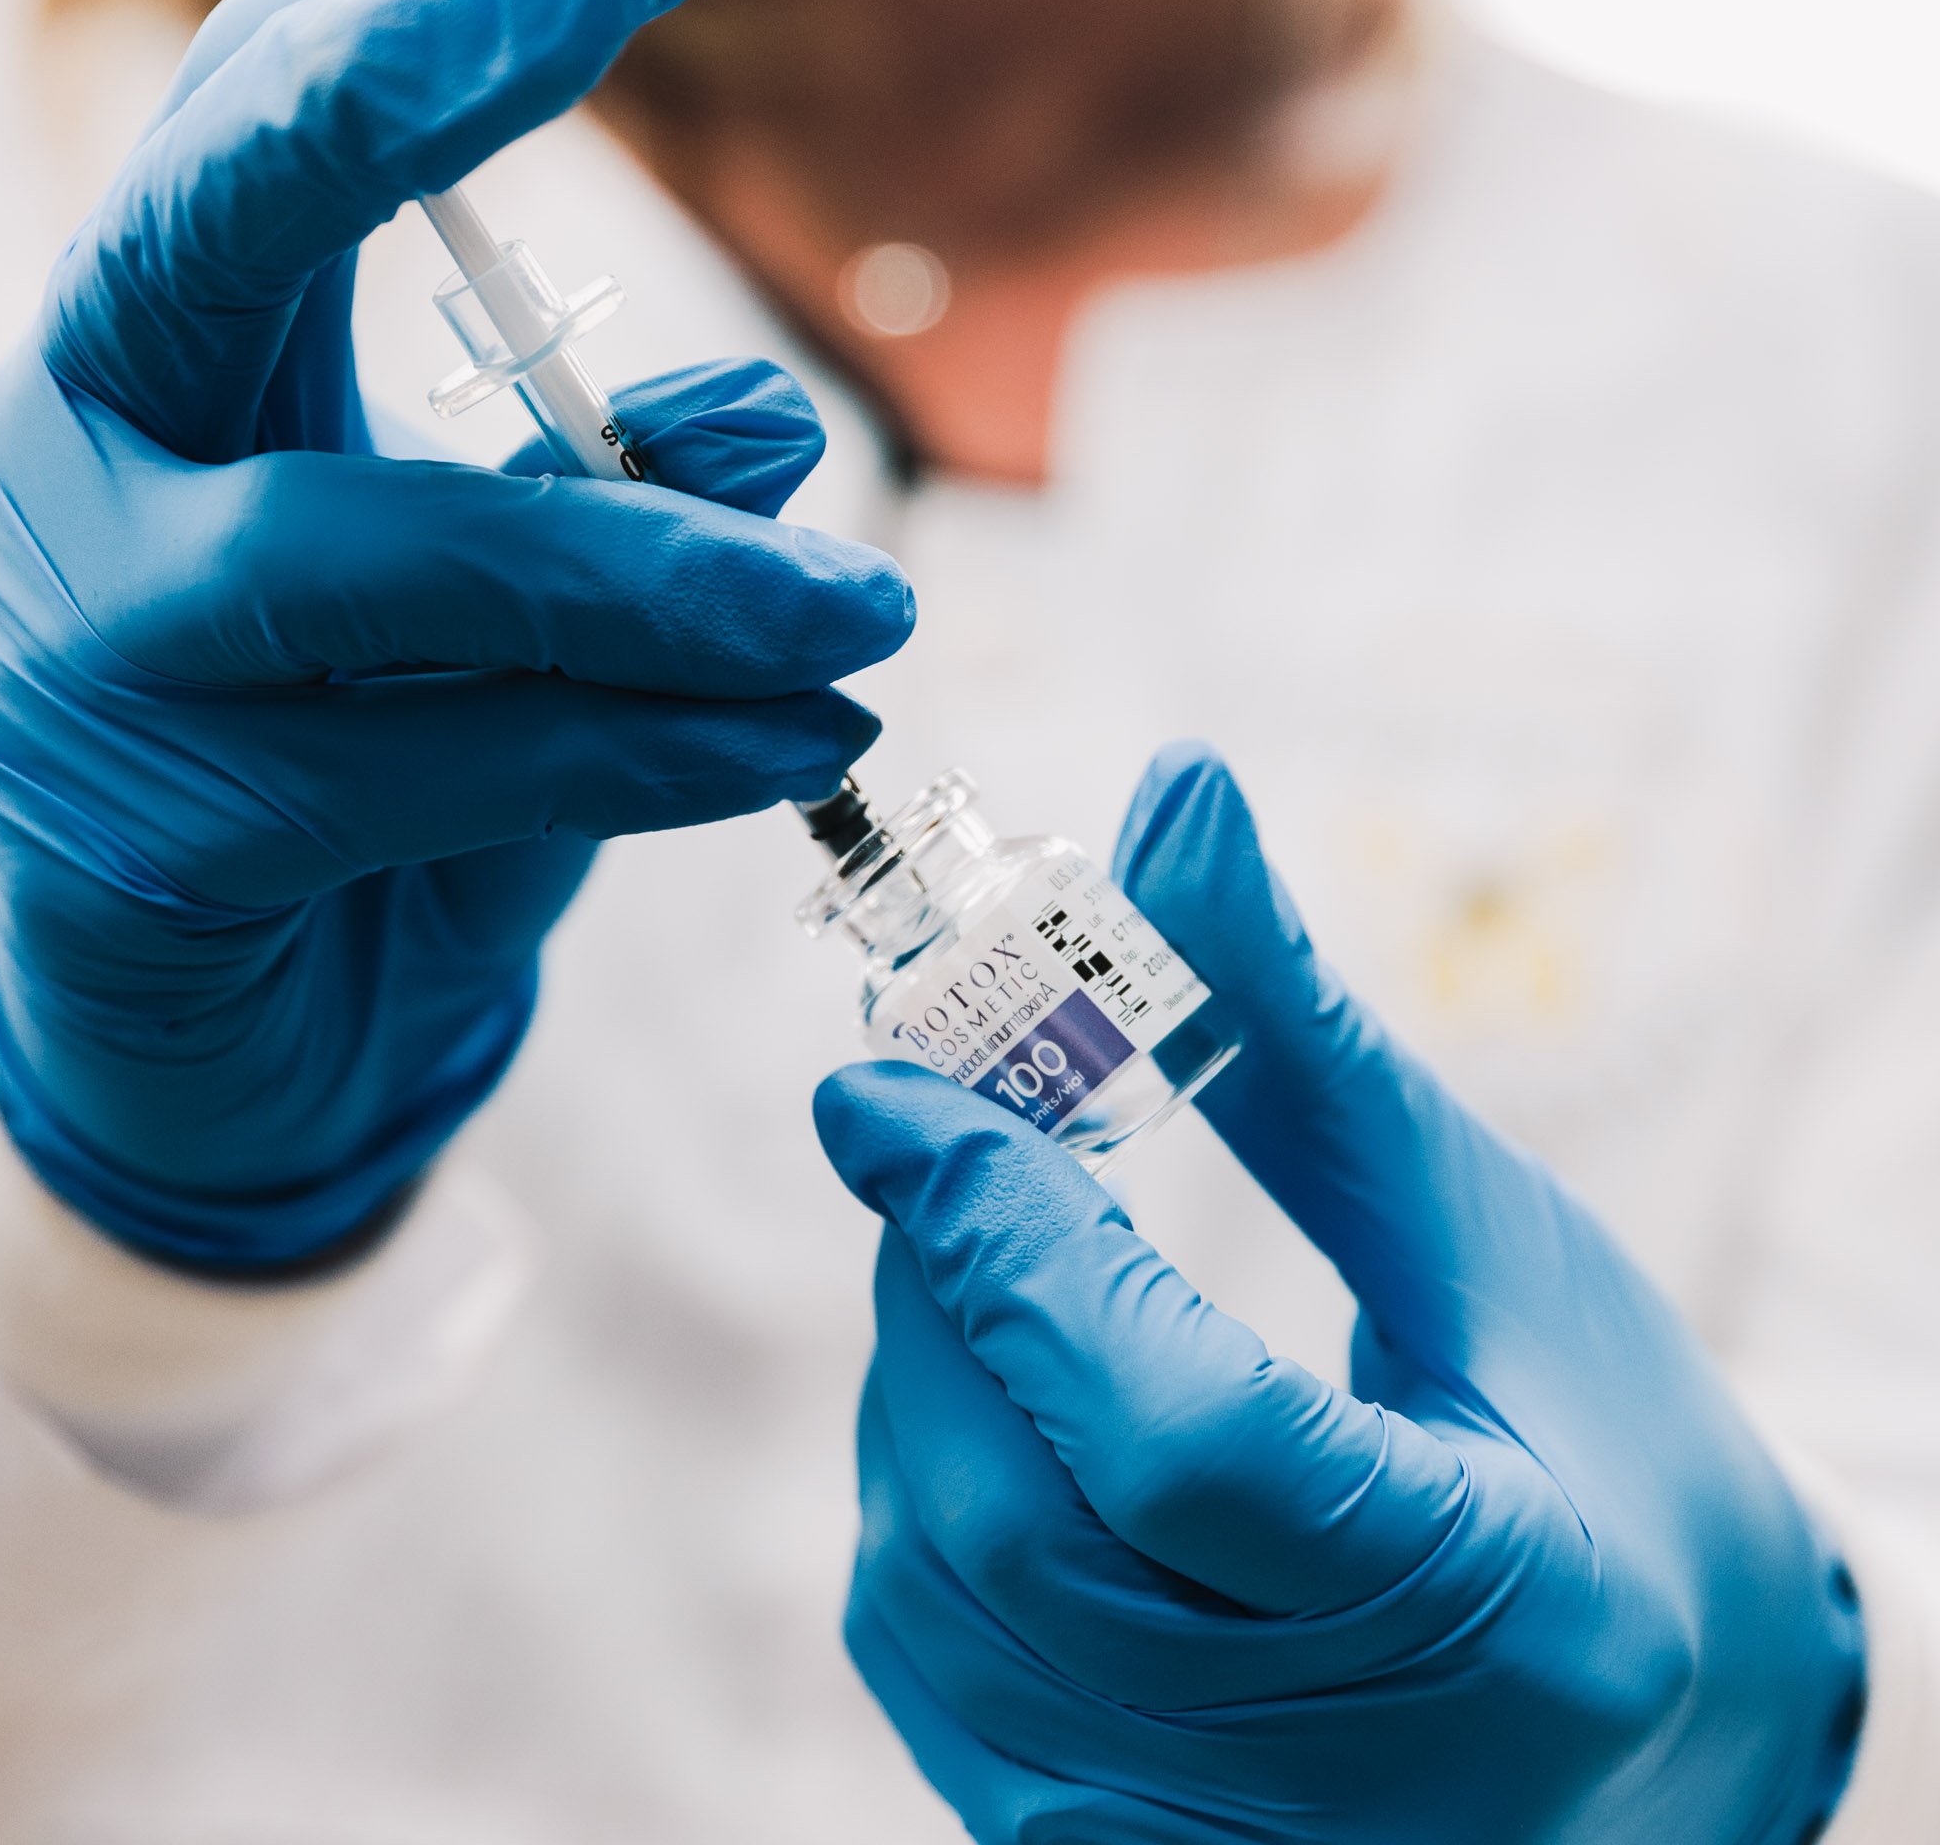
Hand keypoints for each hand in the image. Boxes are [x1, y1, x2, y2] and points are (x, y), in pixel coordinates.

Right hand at [0, 0, 911, 1273]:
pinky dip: (649, 754)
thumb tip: (767, 428)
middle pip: (221, 214)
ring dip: (673, 571)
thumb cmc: (381, 811)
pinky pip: (444, 765)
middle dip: (434, 65)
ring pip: (402, 557)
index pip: (265, 120)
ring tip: (868, 610)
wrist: (250, 1058)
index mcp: (163, 379)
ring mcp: (82, 656)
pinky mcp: (147, 844)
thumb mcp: (520, 639)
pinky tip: (790, 750)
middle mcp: (80, 469)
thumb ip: (614, 520)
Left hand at [816, 745, 1865, 1843]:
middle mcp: (1347, 1799)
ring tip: (1011, 1262)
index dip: (1008, 1242)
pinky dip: (924, 1476)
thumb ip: (1299, 1036)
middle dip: (948, 1279)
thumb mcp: (1482, 1232)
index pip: (1180, 1436)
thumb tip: (1176, 796)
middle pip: (1018, 1508)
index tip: (881, 1090)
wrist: (1659, 1705)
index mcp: (1505, 1623)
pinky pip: (926, 1649)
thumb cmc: (1599, 1441)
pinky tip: (1003, 1395)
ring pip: (937, 1577)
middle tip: (954, 1138)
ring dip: (925, 1366)